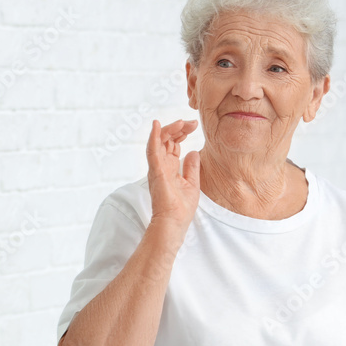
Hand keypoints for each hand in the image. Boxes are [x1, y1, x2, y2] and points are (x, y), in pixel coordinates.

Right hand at [146, 119, 199, 235]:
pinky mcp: (155, 171)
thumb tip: (194, 152)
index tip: (193, 126)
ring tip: (181, 122)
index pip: (172, 144)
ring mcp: (157, 167)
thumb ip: (192, 168)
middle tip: (192, 123)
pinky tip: (156, 125)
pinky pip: (152, 150)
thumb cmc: (181, 208)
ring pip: (159, 141)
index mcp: (169, 167)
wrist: (175, 222)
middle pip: (166, 139)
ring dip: (169, 128)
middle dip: (178, 127)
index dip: (181, 132)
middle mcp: (161, 165)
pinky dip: (153, 137)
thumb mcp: (192, 184)